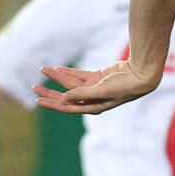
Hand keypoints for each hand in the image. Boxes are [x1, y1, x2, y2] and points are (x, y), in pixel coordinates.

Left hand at [33, 61, 156, 113]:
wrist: (140, 75)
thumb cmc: (124, 86)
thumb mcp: (102, 91)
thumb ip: (82, 94)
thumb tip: (64, 98)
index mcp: (92, 106)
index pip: (68, 107)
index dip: (52, 103)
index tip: (38, 100)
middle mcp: (91, 99)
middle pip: (66, 96)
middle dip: (50, 92)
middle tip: (35, 88)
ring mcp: (93, 88)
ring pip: (70, 83)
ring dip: (57, 77)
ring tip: (43, 70)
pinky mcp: (97, 77)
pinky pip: (79, 75)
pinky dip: (68, 72)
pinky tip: (57, 69)